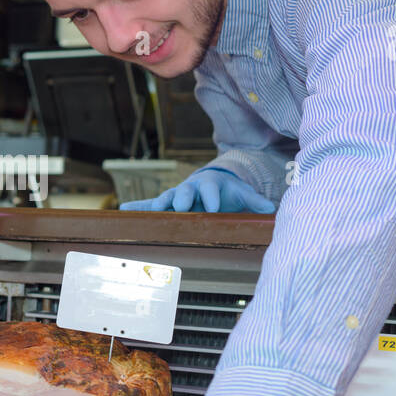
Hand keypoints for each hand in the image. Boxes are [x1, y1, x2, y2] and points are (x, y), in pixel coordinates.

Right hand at [120, 167, 274, 212]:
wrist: (212, 186)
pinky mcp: (166, 204)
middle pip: (185, 192)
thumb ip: (254, 200)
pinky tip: (124, 210)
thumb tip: (271, 208)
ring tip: (152, 210)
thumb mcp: (242, 195)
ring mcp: (177, 196)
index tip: (213, 209)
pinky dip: (137, 208)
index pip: (211, 190)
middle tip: (182, 208)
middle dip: (183, 199)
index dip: (212, 198)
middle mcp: (191, 188)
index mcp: (210, 185)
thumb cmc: (228, 193)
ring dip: (159, 205)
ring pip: (166, 198)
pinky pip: (150, 206)